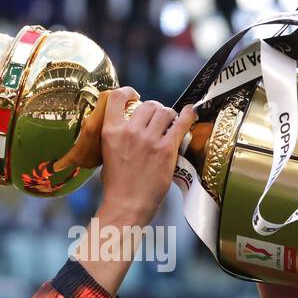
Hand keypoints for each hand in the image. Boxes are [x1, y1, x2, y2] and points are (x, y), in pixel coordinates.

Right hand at [96, 87, 194, 227]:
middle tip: (157, 121)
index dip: (128, 92)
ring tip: (170, 125)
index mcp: (111, 131)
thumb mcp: (106, 154)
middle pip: (148, 104)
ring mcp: (149, 139)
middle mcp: (130, 131)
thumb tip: (128, 127)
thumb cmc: (116, 185)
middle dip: (155, 110)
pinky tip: (190, 113)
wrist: (127, 205)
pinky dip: (187, 116)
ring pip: (165, 111)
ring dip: (169, 116)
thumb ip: (117, 136)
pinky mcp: (166, 149)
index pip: (117, 97)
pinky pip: (181, 123)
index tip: (135, 96)